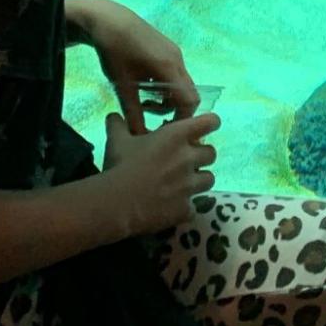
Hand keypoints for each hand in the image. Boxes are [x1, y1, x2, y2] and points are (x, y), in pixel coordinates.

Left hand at [72, 0, 199, 130]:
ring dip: (167, 97)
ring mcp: (173, 52)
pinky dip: (165, 86)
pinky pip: (174, 73)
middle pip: (188, 93)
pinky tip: (144, 85)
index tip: (161, 128)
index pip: (189, 100)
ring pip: (180, 83)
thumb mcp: (121, 85)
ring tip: (142, 101)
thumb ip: (133, 113)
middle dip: (173, 109)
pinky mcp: (167, 48)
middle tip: (149, 116)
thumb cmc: (114, 51)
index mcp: (169, 67)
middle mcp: (177, 59)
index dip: (181, 118)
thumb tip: (139, 137)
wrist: (107, 18)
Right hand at [101, 111, 218, 234]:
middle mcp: (188, 158)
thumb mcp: (117, 140)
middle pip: (212, 153)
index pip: (210, 122)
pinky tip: (173, 208)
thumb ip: (118, 125)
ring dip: (199, 180)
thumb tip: (114, 116)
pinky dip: (186, 207)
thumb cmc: (120, 165)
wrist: (117, 203)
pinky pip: (194, 208)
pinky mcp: (185, 209)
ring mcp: (189, 186)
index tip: (204, 127)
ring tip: (185, 184)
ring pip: (209, 179)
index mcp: (176, 136)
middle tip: (188, 159)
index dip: (210, 123)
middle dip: (202, 155)